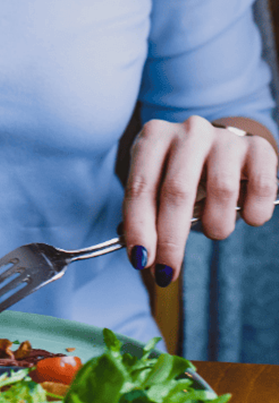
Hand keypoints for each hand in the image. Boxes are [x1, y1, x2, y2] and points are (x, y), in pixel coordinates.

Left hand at [122, 115, 277, 285]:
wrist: (218, 147)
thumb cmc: (177, 174)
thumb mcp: (154, 185)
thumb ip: (146, 215)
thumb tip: (141, 256)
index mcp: (152, 139)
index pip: (140, 189)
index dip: (139, 228)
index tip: (140, 261)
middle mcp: (188, 132)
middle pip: (177, 191)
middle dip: (171, 239)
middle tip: (168, 270)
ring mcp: (224, 137)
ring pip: (222, 191)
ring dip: (216, 226)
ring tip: (214, 230)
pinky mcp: (258, 148)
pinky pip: (261, 187)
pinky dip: (253, 212)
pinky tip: (248, 217)